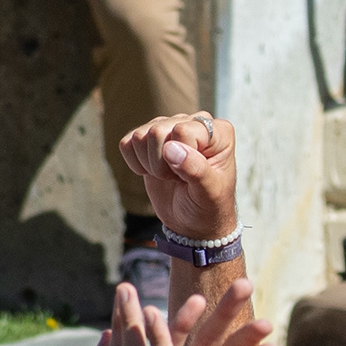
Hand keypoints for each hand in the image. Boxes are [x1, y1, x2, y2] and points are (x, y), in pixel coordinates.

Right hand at [123, 113, 240, 244]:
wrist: (194, 223)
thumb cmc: (209, 206)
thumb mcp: (209, 192)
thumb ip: (196, 169)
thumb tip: (170, 148)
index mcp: (218, 131)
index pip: (183, 130)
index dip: (181, 157)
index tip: (192, 175)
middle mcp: (193, 122)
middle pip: (157, 131)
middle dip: (162, 163)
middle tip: (179, 178)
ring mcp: (169, 127)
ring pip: (140, 136)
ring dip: (150, 164)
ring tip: (169, 175)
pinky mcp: (148, 139)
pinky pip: (126, 142)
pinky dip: (135, 163)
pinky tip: (153, 172)